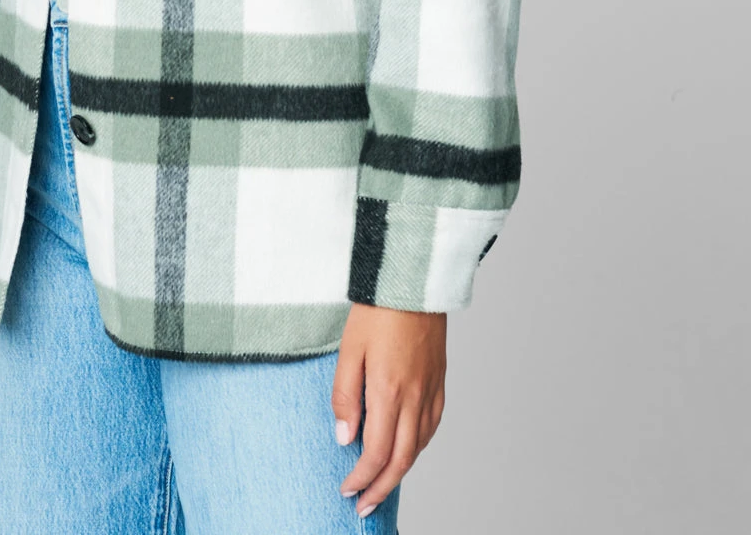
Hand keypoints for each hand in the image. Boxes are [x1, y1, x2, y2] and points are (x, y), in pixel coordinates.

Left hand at [332, 303, 446, 516]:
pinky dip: (418, 447)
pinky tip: (407, 449)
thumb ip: (345, 396)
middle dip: (381, 488)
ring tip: (381, 484)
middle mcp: (415, 397)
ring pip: (419, 446)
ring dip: (400, 471)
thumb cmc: (377, 310)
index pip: (376, 452)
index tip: (347, 490)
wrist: (413, 278)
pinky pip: (432, 426)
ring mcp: (431, 389)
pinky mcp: (440, 380)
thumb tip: (344, 437)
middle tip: (364, 506)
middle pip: (401, 460)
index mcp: (389, 391)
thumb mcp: (348, 350)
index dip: (362, 478)